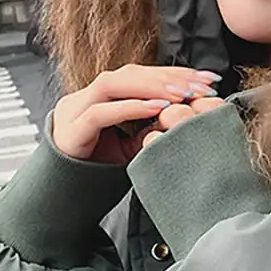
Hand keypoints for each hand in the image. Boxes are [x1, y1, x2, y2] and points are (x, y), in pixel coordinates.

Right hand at [52, 64, 222, 165]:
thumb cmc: (96, 169)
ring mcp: (75, 110)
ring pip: (113, 84)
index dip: (173, 74)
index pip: (140, 75)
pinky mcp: (72, 129)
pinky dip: (130, 107)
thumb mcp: (130, 148)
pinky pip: (101, 112)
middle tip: (201, 85)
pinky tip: (157, 109)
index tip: (206, 79)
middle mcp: (87, 96)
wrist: (64, 196)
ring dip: (151, 87)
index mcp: (102, 97)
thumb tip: (180, 117)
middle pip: (129, 73)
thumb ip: (148, 130)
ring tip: (182, 94)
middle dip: (168, 77)